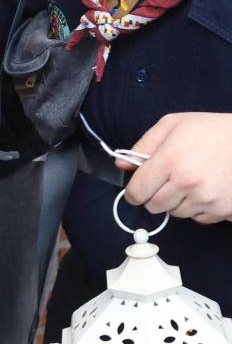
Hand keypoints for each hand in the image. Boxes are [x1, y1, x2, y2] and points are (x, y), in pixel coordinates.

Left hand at [117, 113, 231, 223]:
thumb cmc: (211, 130)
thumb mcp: (172, 125)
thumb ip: (143, 145)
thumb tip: (122, 164)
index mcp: (170, 162)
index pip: (137, 192)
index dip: (133, 192)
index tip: (137, 189)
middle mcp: (187, 184)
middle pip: (154, 206)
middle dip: (154, 196)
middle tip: (166, 182)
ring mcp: (207, 200)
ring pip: (176, 213)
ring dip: (177, 202)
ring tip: (190, 181)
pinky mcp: (224, 210)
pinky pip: (199, 218)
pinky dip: (198, 208)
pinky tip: (206, 189)